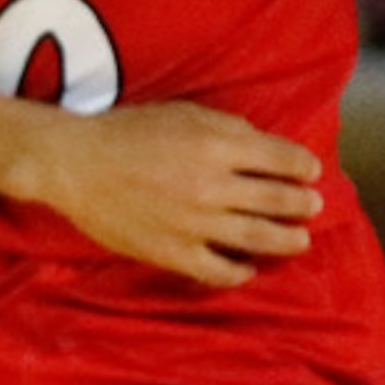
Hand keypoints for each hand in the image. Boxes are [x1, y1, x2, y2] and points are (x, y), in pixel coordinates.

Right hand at [15, 99, 324, 286]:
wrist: (72, 163)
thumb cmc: (123, 130)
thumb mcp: (178, 111)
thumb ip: (224, 126)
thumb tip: (262, 145)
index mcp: (215, 145)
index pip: (281, 158)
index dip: (303, 166)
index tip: (311, 171)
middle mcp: (213, 186)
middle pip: (278, 200)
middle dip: (303, 203)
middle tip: (312, 206)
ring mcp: (196, 224)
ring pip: (260, 239)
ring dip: (287, 239)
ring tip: (298, 239)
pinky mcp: (175, 252)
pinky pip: (222, 271)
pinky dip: (241, 272)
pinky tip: (247, 268)